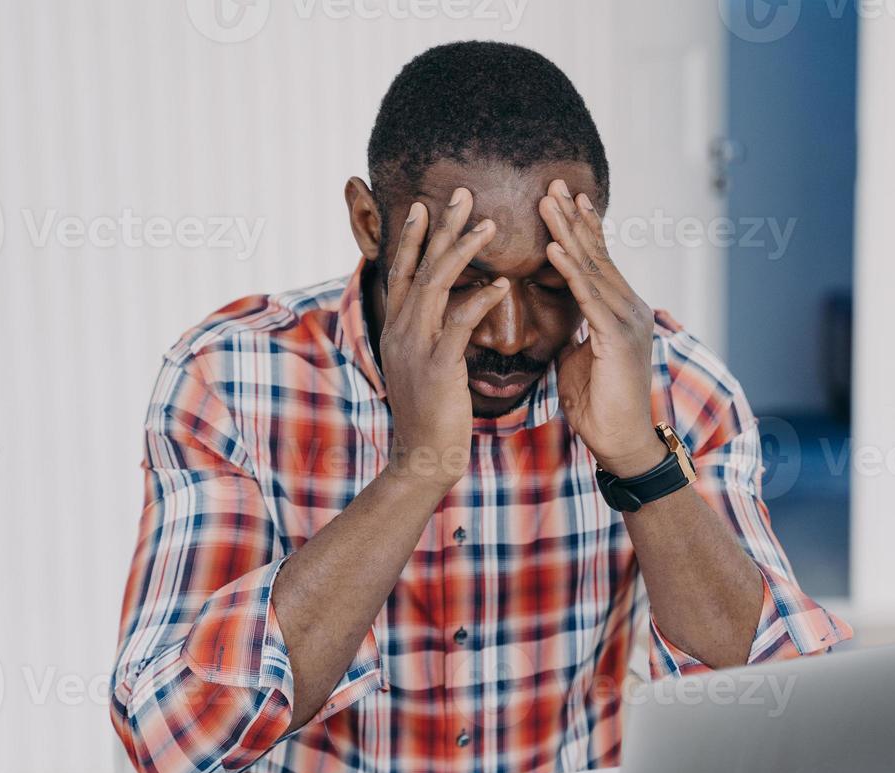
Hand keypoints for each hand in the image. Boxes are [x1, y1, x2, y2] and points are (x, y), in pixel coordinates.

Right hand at [380, 188, 510, 493]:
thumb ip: (430, 336)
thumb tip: (445, 314)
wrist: (423, 457)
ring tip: (488, 225)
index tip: (426, 205)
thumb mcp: (422, 367)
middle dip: (440, 227)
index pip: (402, 271)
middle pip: (420, 266)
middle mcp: (400, 330)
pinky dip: (479, 299)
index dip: (414, 237)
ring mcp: (416, 346)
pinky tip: (499, 283)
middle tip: (460, 193)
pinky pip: (459, 322)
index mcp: (395, 328)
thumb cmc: (431, 415)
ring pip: (437, 284)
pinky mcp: (438, 366)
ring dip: (463, 251)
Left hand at [539, 179, 663, 477]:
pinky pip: (587, 297)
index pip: (596, 261)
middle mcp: (629, 307)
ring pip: (591, 267)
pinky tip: (552, 247)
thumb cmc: (599, 405)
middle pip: (595, 254)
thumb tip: (552, 312)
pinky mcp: (617, 338)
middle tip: (553, 182)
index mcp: (619, 311)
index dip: (579, 228)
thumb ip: (571, 329)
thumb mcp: (578, 357)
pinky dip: (569, 270)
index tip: (562, 197)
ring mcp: (626, 321)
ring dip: (567, 232)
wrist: (622, 443)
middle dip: (572, 217)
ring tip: (547, 201)